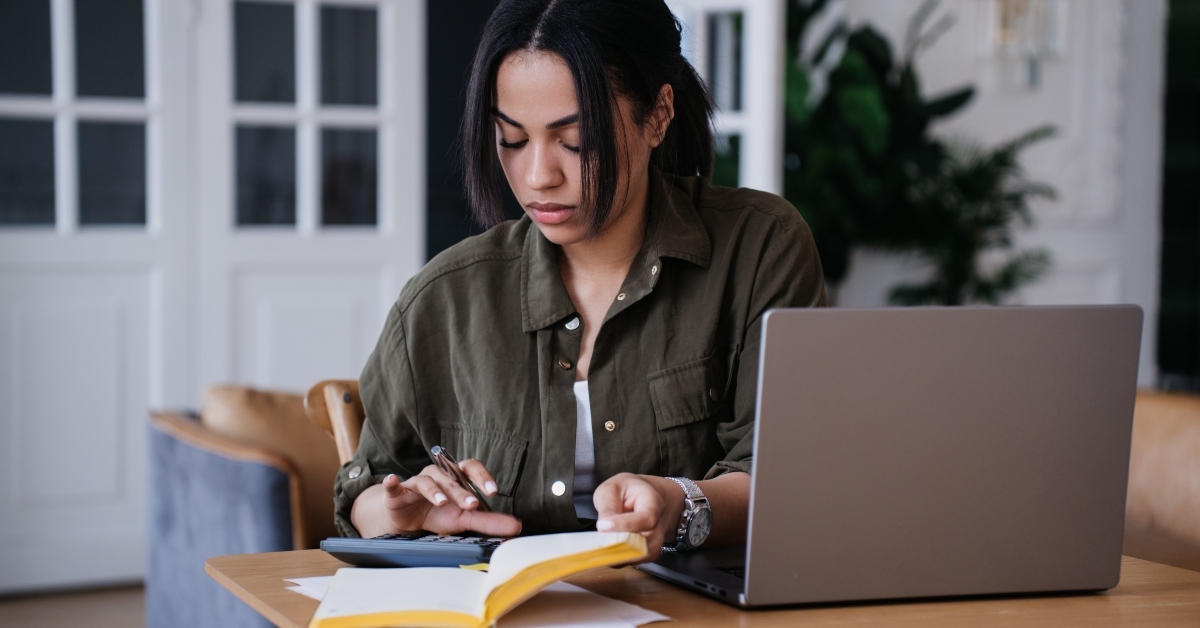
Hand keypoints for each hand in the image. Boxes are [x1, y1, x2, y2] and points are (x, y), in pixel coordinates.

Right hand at [352, 460, 521, 537]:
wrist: (408, 520)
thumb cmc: (439, 514)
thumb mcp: (464, 518)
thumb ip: (489, 521)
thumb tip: (517, 527)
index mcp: (455, 476)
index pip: (470, 468)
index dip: (481, 476)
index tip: (493, 490)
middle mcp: (437, 475)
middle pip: (450, 477)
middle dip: (460, 491)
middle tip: (472, 505)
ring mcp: (416, 482)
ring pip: (426, 481)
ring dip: (434, 490)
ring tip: (441, 502)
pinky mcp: (397, 493)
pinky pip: (393, 485)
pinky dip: (392, 483)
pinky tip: (392, 481)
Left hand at [592, 473, 684, 561]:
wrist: (643, 497)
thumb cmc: (628, 491)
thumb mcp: (613, 489)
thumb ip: (608, 507)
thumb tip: (603, 528)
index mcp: (654, 504)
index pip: (646, 519)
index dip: (624, 524)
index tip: (602, 525)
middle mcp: (659, 526)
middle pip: (644, 544)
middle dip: (618, 544)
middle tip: (598, 540)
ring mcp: (655, 543)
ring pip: (638, 557)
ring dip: (617, 554)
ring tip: (601, 544)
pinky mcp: (646, 555)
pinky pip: (632, 561)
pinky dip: (617, 558)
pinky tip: (606, 549)